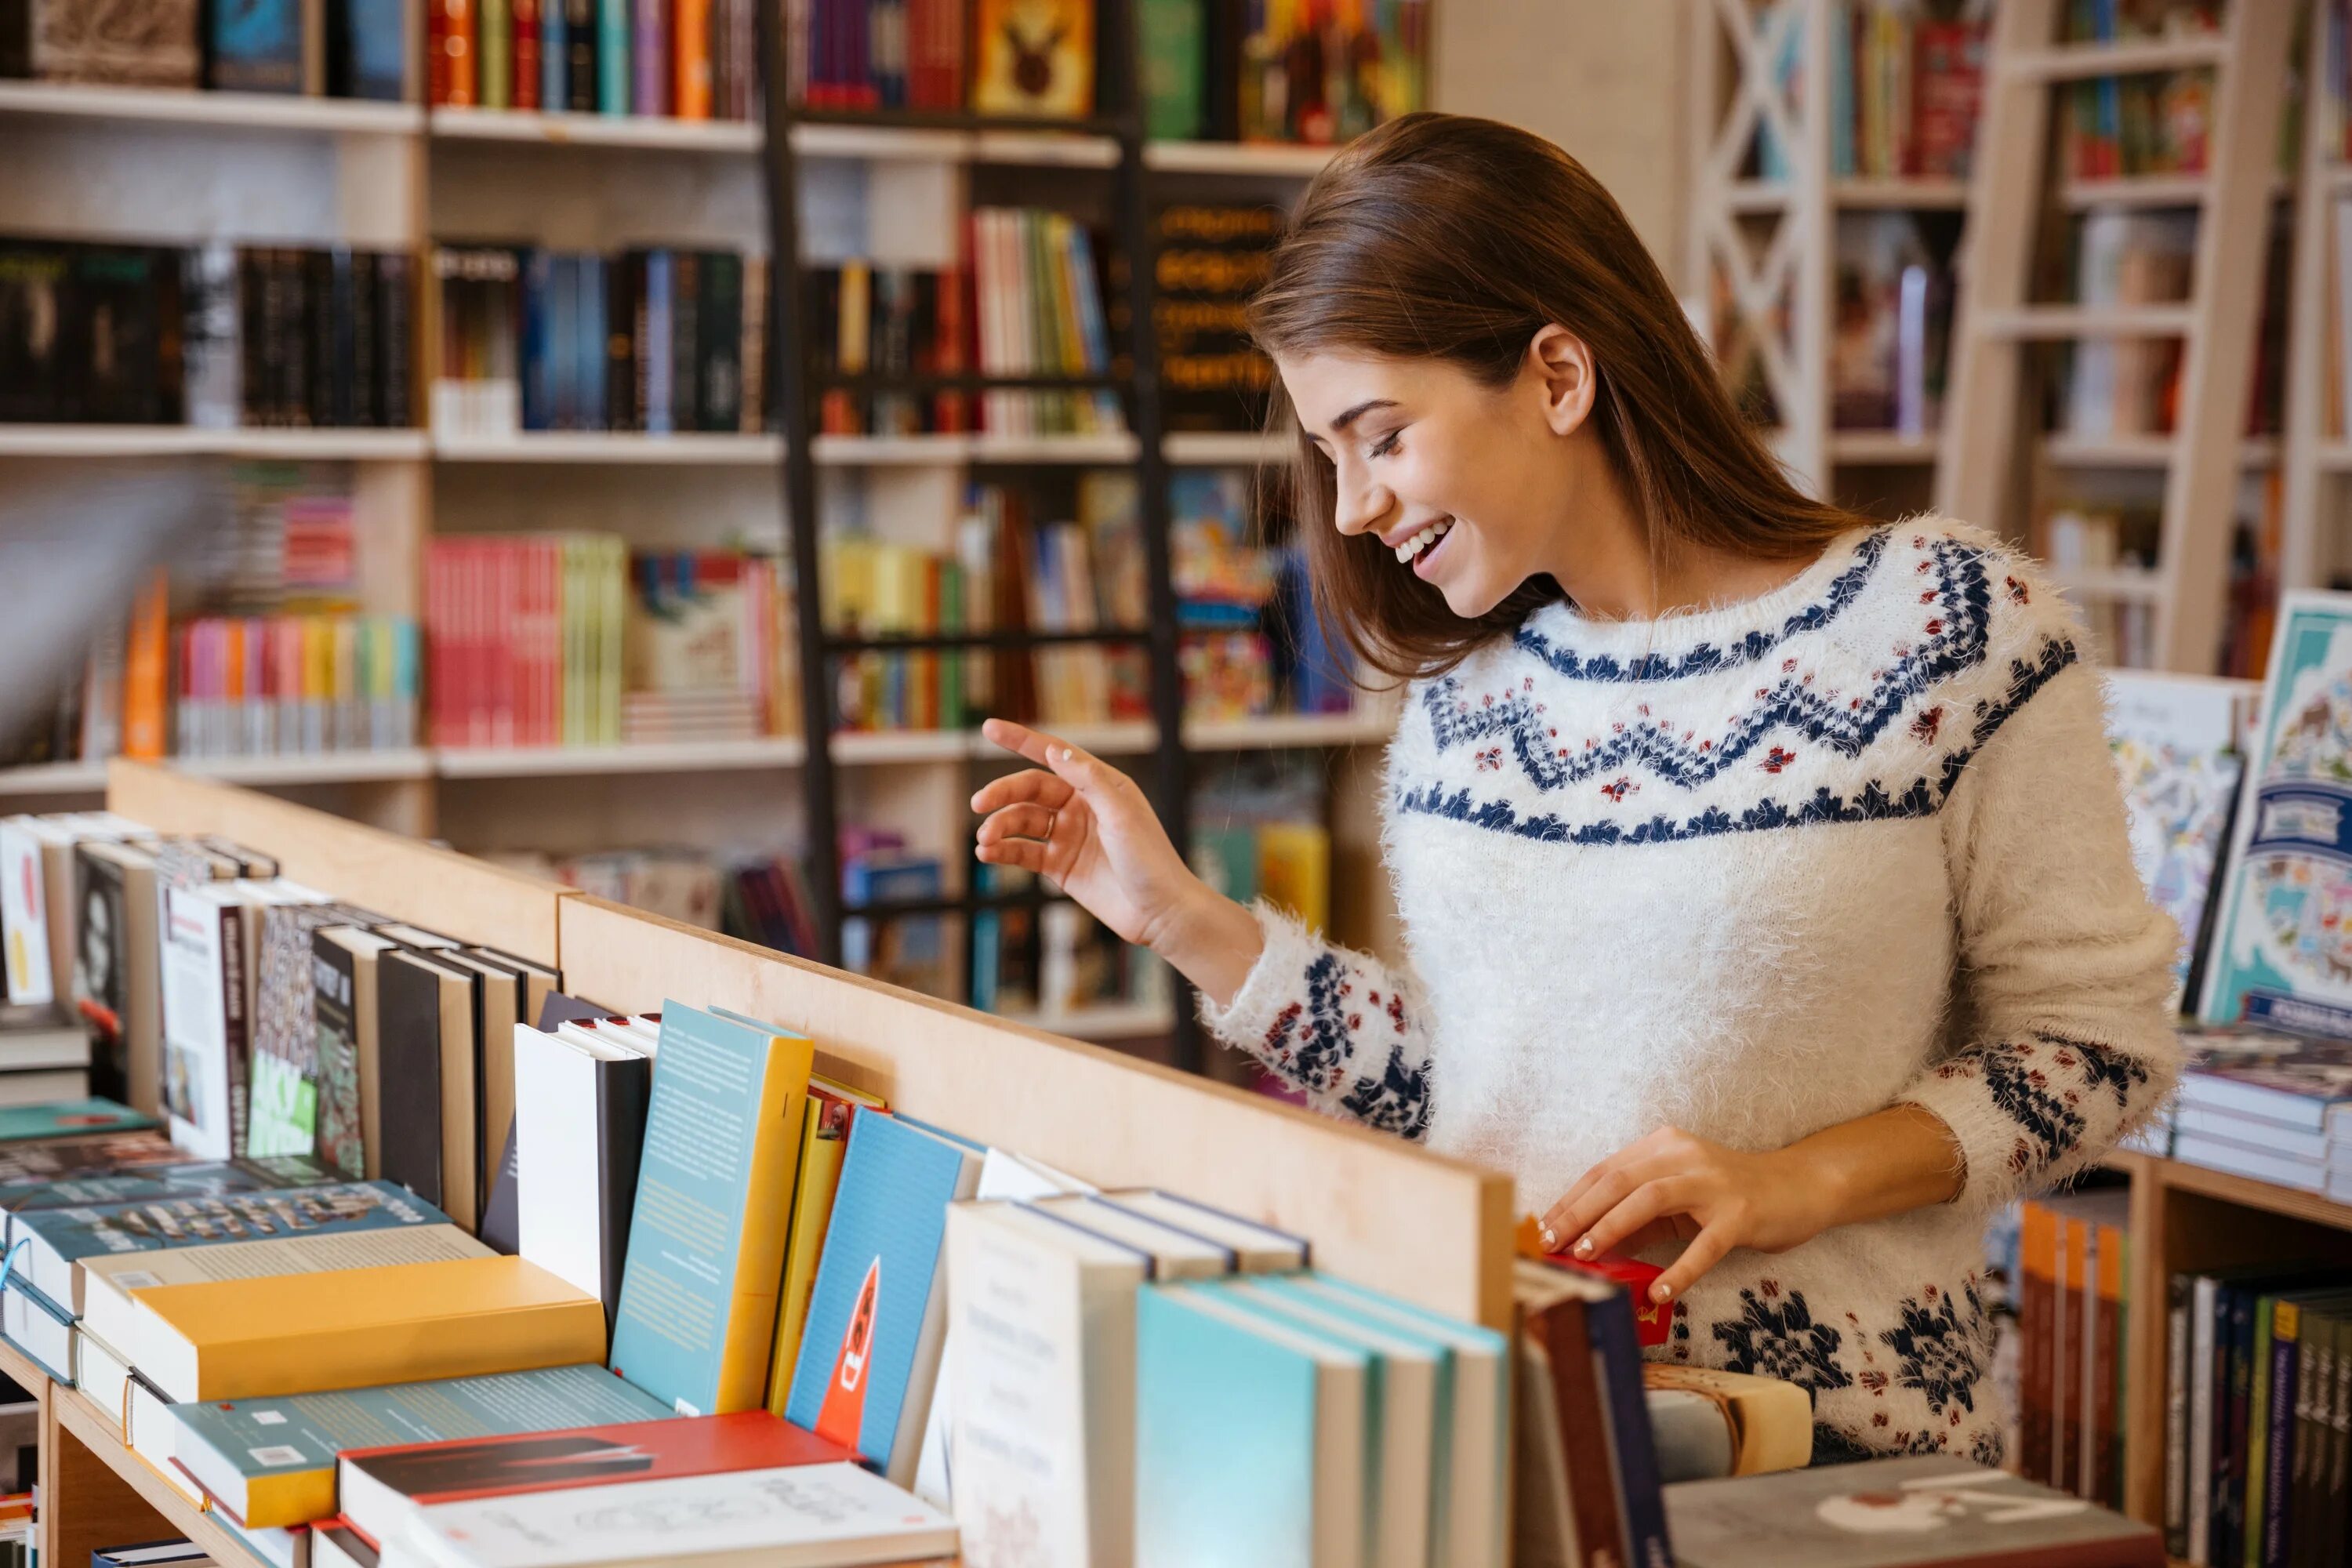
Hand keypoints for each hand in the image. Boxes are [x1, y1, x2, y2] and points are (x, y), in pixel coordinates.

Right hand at [970, 718, 1205, 952]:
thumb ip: (1087, 780)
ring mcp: (1069, 836)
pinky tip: (988, 854)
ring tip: (984, 841)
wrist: (1159, 912)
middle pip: (1031, 789)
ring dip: (1000, 826)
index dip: (1021, 740)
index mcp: (1100, 785)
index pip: (1054, 754)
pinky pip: (1024, 852)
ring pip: (1024, 822)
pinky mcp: (1061, 866)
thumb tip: (1053, 750)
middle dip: (1002, 793)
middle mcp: (1082, 806)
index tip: (989, 728)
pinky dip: (1004, 851)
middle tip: (978, 803)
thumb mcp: (1121, 814)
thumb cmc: (1150, 859)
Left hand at [1535, 1126, 1836, 1305]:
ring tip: (1585, 1257)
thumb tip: (1588, 1246)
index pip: (1604, 1171)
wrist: (1798, 1187)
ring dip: (1611, 1228)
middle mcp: (1684, 1156)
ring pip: (1650, 1199)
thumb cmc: (1729, 1196)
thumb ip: (1637, 1219)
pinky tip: (1657, 1292)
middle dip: (1577, 1213)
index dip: (1570, 1200)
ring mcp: (1713, 1183)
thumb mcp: (1677, 1199)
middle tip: (1550, 1244)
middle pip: (1617, 1180)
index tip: (1541, 1228)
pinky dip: (1678, 1269)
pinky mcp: (1740, 1214)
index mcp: (1663, 1146)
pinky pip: (1704, 1244)